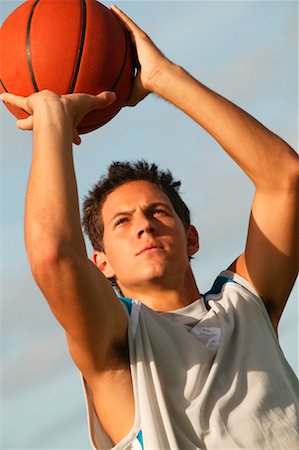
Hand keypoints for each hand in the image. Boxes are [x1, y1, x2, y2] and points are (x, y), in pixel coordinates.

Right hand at [0, 90, 115, 143]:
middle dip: (47, 135)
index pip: (71, 133)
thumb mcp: (88, 102)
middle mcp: (50, 123)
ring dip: (26, 123)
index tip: (78, 142)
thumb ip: (101, 100)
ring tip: (20, 124)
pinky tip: (1, 96)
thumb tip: (116, 96)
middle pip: (49, 130)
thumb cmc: (70, 108)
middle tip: (45, 137)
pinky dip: (9, 98)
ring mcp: (38, 116)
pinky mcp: (28, 106)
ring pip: (31, 121)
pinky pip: (17, 100)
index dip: (75, 137)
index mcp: (65, 123)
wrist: (53, 108)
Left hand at [111, 5, 172, 105]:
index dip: (119, 49)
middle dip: (118, 31)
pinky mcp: (140, 36)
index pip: (126, 53)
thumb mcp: (132, 94)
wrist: (158, 78)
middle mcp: (138, 50)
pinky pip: (127, 22)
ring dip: (118, 19)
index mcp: (137, 61)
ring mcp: (140, 42)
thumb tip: (114, 105)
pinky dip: (120, 15)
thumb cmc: (147, 87)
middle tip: (106, 26)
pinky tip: (112, 8)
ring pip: (126, 27)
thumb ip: (123, 96)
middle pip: (125, 37)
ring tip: (108, 11)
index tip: (110, 48)